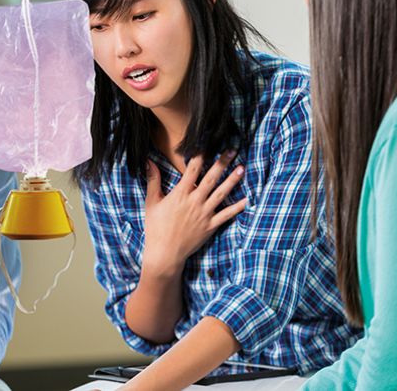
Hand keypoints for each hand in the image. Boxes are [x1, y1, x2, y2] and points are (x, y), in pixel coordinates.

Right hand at [142, 151, 246, 273]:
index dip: (199, 155)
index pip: (191, 170)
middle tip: (232, 150)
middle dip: (222, 163)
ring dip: (232, 180)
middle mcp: (194, 201)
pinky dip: (237, 207)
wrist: (164, 254)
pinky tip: (247, 199)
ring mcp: (204, 214)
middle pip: (211, 178)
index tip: (207, 143)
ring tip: (242, 168)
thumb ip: (153, 180)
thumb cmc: (155, 228)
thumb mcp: (152, 202)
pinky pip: (226, 215)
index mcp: (180, 194)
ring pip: (221, 193)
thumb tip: (148, 161)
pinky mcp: (210, 226)